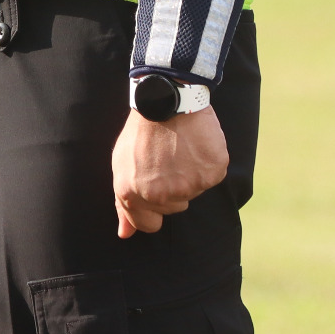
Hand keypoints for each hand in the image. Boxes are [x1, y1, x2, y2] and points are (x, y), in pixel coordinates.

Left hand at [112, 105, 228, 237]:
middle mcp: (161, 195)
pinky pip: (212, 176)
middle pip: (175, 208)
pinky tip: (196, 144)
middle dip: (172, 188)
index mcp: (134, 194)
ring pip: (194, 192)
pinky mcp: (212, 173)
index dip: (153, 208)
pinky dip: (207, 162)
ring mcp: (189, 186)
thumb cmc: (143, 131)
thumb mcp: (122, 165)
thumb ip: (124, 204)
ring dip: (190, 173)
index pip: (149, 224)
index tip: (157, 188)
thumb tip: (125, 235)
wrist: (167, 98)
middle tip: (167, 158)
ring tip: (180, 148)